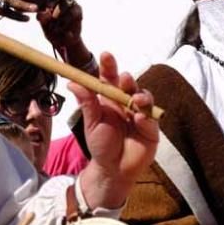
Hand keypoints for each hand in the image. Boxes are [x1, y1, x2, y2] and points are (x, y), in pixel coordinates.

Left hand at [37, 0, 89, 63]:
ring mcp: (72, 4)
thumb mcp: (44, 24)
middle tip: (48, 8)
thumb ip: (42, 17)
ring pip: (66, 5)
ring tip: (55, 27)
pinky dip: (67, 24)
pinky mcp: (79, 12)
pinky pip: (73, 15)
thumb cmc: (51, 29)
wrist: (64, 41)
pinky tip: (65, 32)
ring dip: (59, 16)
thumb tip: (42, 14)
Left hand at [74, 52, 158, 209]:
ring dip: (141, 95)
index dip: (109, 66)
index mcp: (110, 100)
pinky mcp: (151, 128)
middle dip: (128, 80)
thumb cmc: (101, 145)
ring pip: (144, 97)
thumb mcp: (91, 123)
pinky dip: (146, 115)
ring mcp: (141, 114)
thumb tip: (72, 82)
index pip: (110, 79)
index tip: (106, 55)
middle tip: (124, 78)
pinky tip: (139, 117)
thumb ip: (86, 102)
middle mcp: (126, 104)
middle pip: (129, 85)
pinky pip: (151, 117)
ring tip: (135, 99)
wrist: (113, 170)